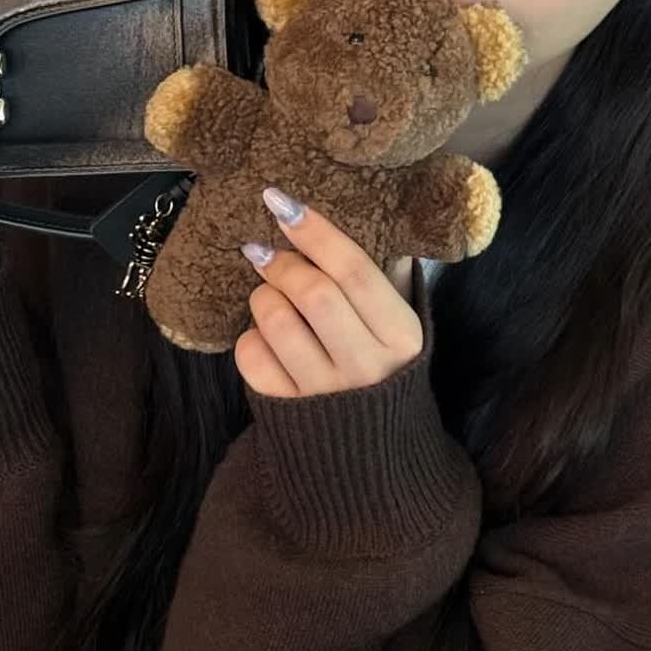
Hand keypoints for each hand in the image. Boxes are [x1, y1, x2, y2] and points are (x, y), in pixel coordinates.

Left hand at [234, 189, 421, 398]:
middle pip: (313, 294)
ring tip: (268, 295)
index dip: (316, 232)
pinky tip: (264, 335)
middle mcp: (366, 364)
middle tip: (268, 254)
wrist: (370, 448)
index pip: (355, 272)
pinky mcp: (288, 409)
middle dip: (283, 263)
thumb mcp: (398, 324)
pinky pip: (251, 358)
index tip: (281, 202)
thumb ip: (386, 277)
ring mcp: (325, 391)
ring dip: (262, 297)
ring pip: (276, 322)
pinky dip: (249, 338)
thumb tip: (363, 221)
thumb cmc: (383, 367)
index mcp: (401, 335)